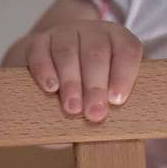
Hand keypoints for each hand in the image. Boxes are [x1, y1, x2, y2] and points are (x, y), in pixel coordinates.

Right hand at [9, 20, 143, 122]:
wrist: (53, 65)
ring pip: (68, 51)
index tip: (117, 100)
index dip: (124, 74)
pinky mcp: (38, 41)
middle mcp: (92, 32)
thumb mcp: (104, 93)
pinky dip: (45, 70)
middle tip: (94, 113)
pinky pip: (41, 51)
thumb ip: (107, 106)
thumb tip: (105, 134)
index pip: (127, 50)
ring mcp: (64, 33)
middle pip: (97, 52)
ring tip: (72, 108)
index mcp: (117, 40)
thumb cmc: (87, 87)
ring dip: (71, 81)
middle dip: (96, 85)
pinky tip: (51, 88)